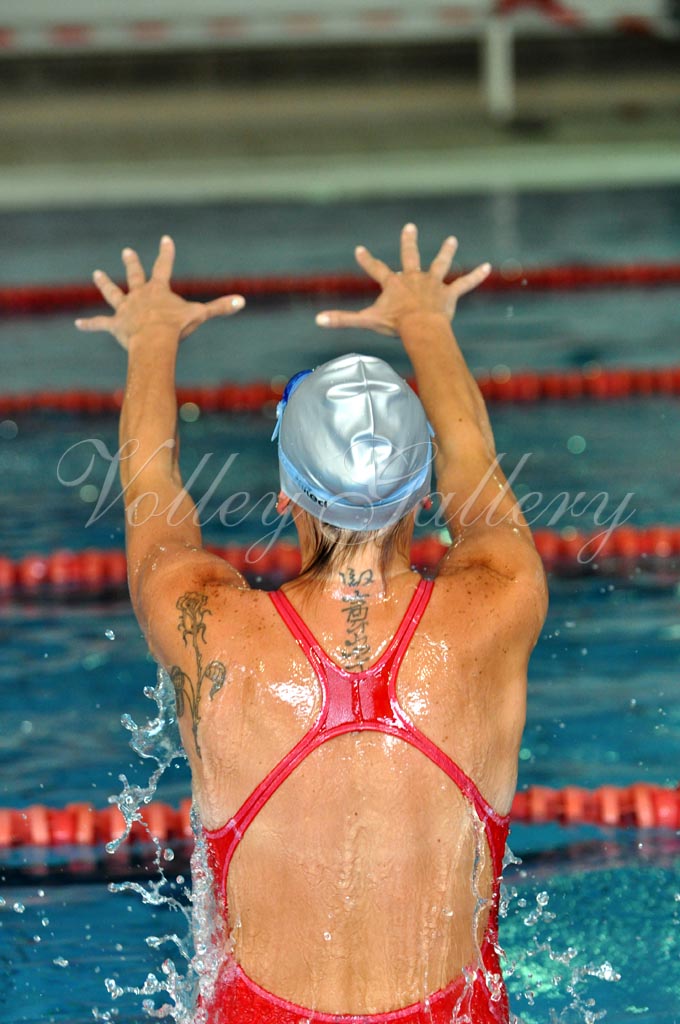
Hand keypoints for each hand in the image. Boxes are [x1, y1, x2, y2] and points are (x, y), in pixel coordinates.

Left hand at [75, 236, 244, 349]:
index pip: (163, 266)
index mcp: (158, 290)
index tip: (166, 239)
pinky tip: (78, 324)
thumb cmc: (176, 327)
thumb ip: (220, 307)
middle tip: (127, 252)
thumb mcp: (200, 315)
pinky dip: (90, 324)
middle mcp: (139, 295)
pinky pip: (100, 323)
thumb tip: (242, 301)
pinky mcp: (115, 325)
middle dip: (132, 263)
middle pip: (135, 275)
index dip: (166, 252)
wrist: (153, 340)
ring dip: (105, 284)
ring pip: (113, 293)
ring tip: (97, 274)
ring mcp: (125, 309)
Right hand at [315, 223, 489, 336]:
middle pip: (410, 256)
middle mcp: (413, 278)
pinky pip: (464, 284)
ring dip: (446, 253)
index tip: (359, 249)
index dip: (367, 260)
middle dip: (408, 242)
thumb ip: (342, 319)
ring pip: (440, 265)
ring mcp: (432, 285)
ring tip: (452, 241)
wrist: (422, 328)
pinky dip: (476, 276)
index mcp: (393, 284)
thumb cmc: (395, 325)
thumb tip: (317, 320)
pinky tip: (489, 267)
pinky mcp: (449, 295)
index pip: (376, 268)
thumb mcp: (366, 321)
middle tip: (409, 227)